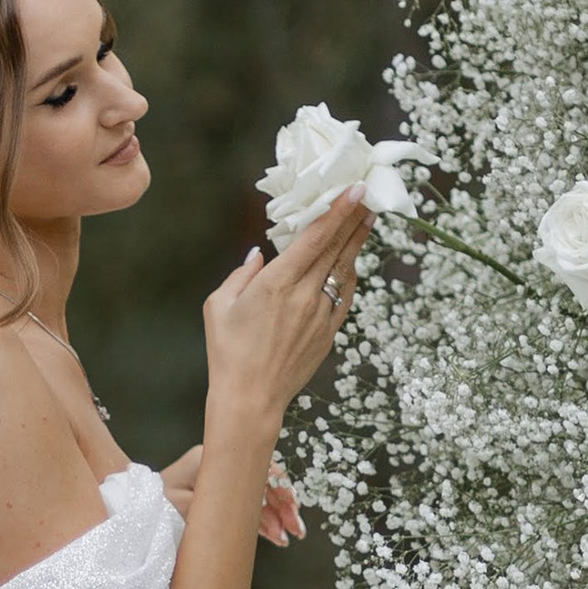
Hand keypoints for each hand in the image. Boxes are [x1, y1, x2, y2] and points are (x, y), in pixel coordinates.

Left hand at [160, 446, 298, 543]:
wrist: (131, 514)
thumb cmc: (152, 508)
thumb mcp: (182, 507)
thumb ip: (218, 503)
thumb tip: (256, 499)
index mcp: (209, 461)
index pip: (252, 467)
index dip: (276, 485)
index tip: (291, 503)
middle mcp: (218, 469)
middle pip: (259, 482)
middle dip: (282, 505)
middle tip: (297, 528)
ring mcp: (219, 484)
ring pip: (256, 498)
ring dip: (276, 517)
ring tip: (289, 537)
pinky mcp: (217, 501)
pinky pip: (246, 510)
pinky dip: (262, 523)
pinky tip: (277, 536)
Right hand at [201, 190, 365, 433]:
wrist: (251, 398)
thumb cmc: (227, 352)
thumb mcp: (219, 306)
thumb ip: (240, 276)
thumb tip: (258, 256)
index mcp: (276, 284)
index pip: (315, 238)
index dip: (337, 211)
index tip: (355, 189)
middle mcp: (304, 296)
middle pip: (336, 249)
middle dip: (354, 219)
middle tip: (368, 195)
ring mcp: (321, 316)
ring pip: (344, 271)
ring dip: (356, 243)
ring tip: (367, 220)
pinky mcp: (328, 334)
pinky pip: (344, 297)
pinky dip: (349, 275)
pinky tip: (352, 262)